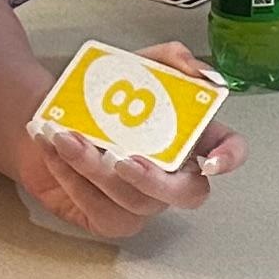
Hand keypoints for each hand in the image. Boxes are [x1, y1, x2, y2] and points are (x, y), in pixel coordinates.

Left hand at [19, 41, 247, 238]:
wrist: (49, 117)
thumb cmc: (98, 98)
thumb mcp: (133, 66)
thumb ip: (169, 59)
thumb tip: (198, 72)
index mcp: (189, 137)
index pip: (229, 150)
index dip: (229, 158)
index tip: (212, 159)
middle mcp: (173, 175)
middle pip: (189, 195)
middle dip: (154, 180)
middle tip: (121, 158)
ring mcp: (143, 203)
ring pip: (134, 203)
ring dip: (96, 170)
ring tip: (67, 139)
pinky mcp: (109, 219)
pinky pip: (100, 211)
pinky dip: (73, 179)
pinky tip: (57, 153)